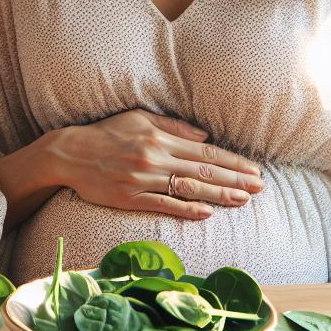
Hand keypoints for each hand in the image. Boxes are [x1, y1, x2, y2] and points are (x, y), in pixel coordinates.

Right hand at [45, 109, 263, 219]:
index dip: (233, 163)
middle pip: (203, 172)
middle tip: (259, 188)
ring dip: (219, 196)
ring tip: (242, 201)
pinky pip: (163, 205)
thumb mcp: (140, 118)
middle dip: (235, 180)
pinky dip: (186, 209)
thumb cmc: (107, 133)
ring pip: (188, 189)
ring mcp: (143, 180)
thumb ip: (173, 127)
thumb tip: (204, 137)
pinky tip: (207, 213)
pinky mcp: (130, 198)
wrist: (70, 154)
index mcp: (160, 138)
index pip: (206, 153)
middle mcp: (155, 158)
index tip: (254, 170)